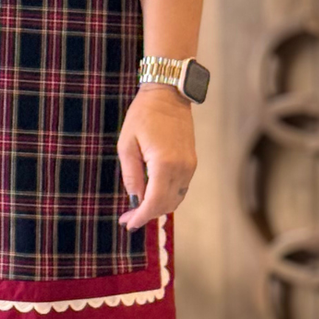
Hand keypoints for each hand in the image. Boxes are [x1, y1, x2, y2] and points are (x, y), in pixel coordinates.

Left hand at [117, 84, 197, 231]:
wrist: (168, 95)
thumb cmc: (143, 115)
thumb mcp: (127, 144)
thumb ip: (131, 175)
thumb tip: (135, 199)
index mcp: (164, 164)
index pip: (154, 202)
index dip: (141, 216)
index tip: (128, 224)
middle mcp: (181, 168)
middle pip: (166, 204)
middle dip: (146, 215)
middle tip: (128, 218)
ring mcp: (190, 166)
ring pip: (175, 199)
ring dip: (158, 208)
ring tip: (138, 210)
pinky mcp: (192, 162)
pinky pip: (180, 189)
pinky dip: (167, 197)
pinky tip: (152, 196)